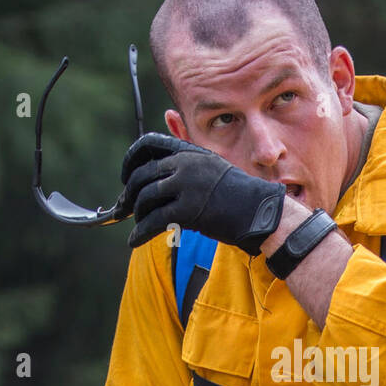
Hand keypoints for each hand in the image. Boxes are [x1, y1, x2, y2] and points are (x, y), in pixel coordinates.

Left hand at [120, 132, 285, 254]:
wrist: (261, 213)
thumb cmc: (238, 197)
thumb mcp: (211, 170)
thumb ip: (185, 169)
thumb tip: (152, 181)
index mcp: (190, 151)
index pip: (148, 144)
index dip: (130, 160)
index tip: (126, 176)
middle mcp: (186, 164)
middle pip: (141, 175)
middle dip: (129, 195)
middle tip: (124, 209)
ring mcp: (187, 186)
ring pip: (145, 198)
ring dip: (137, 215)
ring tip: (137, 226)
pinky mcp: (189, 210)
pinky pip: (154, 221)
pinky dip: (140, 233)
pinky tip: (134, 241)